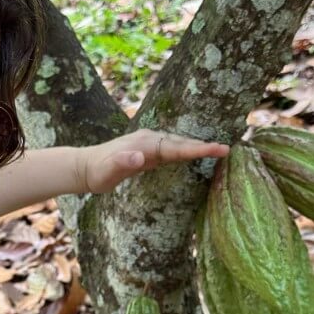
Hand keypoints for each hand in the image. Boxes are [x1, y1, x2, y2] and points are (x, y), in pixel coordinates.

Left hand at [78, 128, 229, 193]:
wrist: (85, 168)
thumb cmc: (97, 173)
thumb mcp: (107, 171)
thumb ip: (122, 163)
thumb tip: (139, 157)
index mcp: (146, 144)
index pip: (177, 147)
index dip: (199, 148)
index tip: (219, 149)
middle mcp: (150, 140)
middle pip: (182, 143)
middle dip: (204, 146)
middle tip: (228, 150)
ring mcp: (149, 144)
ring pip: (178, 145)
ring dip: (198, 146)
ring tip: (220, 150)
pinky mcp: (148, 152)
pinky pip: (172, 151)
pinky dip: (186, 151)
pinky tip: (195, 154)